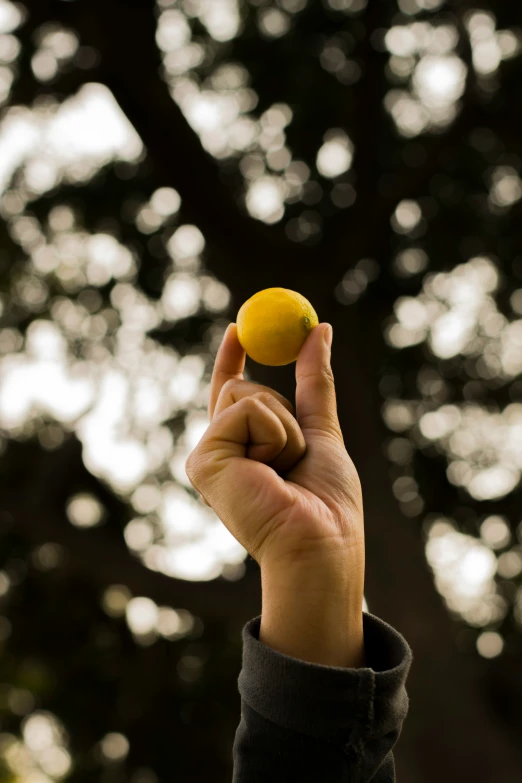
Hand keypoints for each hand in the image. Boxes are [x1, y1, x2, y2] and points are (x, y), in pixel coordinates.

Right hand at [185, 322, 364, 578]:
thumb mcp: (321, 429)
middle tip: (294, 459)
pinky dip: (274, 434)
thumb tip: (319, 329)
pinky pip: (245, 410)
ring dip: (284, 426)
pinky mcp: (202, 460)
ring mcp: (208, 454)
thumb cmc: (326, 501)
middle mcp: (220, 450)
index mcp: (243, 446)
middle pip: (242, 385)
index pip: (229, 390)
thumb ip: (314, 383)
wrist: (321, 542)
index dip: (233, 356)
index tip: (239, 327)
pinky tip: (271, 472)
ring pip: (245, 392)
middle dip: (283, 411)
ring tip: (284, 470)